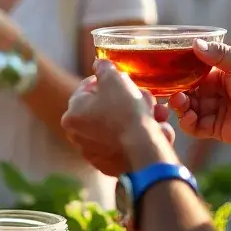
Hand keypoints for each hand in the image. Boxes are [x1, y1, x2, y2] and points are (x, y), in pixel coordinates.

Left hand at [62, 62, 174, 176]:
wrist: (144, 150)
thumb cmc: (126, 111)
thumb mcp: (114, 79)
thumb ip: (104, 68)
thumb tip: (100, 64)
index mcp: (72, 114)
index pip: (88, 89)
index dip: (109, 81)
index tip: (126, 81)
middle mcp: (78, 136)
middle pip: (106, 109)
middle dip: (129, 101)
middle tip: (147, 98)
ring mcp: (93, 153)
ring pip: (119, 127)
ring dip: (139, 118)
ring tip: (158, 114)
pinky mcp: (111, 166)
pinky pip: (126, 144)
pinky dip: (139, 137)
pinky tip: (156, 131)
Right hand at [168, 40, 230, 146]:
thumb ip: (217, 53)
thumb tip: (195, 43)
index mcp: (219, 74)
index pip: (192, 72)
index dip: (180, 72)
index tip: (168, 70)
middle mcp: (214, 92)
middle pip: (186, 91)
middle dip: (176, 91)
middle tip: (173, 91)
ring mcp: (214, 111)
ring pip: (186, 108)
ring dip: (178, 106)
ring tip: (180, 102)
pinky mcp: (215, 129)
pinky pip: (194, 127)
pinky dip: (186, 122)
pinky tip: (188, 116)